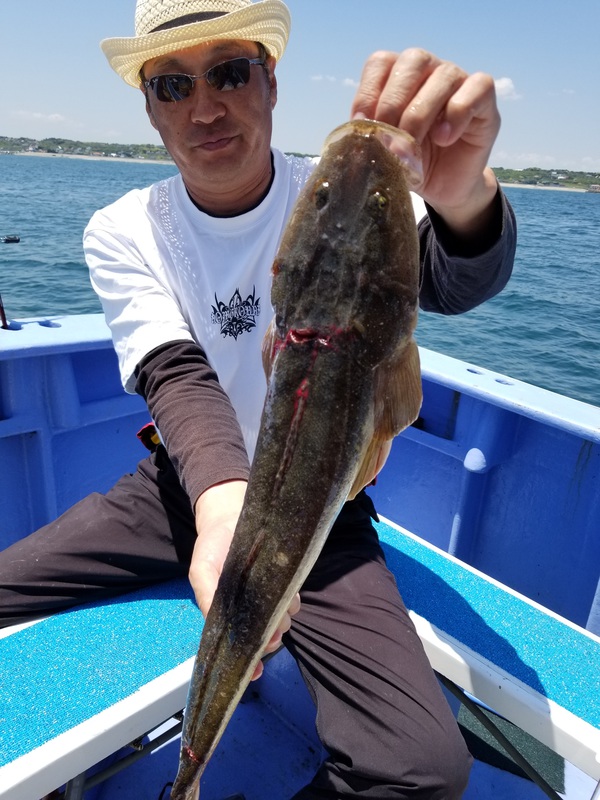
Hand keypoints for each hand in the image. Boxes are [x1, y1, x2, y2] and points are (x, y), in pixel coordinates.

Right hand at [190, 479, 299, 679]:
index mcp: (228, 614)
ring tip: (277, 603)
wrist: (231, 514)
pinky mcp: (285, 580)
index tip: (256, 672)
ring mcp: (269, 597)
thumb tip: (217, 624)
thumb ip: (207, 597)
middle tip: (272, 630)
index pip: (240, 646)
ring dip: (283, 619)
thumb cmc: (212, 545)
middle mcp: (251, 610)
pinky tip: (286, 588)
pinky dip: (293, 600)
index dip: (249, 663)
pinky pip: (294, 600)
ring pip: (283, 621)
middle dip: (270, 638)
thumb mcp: (201, 570)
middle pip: (266, 637)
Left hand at [351, 48, 499, 238]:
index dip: (368, 92)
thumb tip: (352, 142)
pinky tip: (444, 137)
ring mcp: (459, 81)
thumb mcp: (384, 153)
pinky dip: (457, 112)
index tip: (361, 125)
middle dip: (393, 103)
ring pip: (442, 76)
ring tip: (412, 147)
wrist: (444, 187)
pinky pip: (477, 88)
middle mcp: (429, 71)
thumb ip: (370, 139)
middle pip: (411, 63)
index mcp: (399, 77)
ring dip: (421, 113)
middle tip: (387, 139)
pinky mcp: (484, 100)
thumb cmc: (412, 165)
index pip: (381, 63)